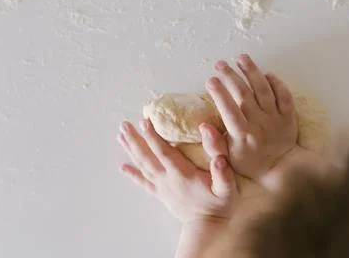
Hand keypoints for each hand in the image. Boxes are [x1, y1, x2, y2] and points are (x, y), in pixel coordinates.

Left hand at [117, 119, 237, 222]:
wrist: (209, 227)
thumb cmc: (220, 205)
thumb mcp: (227, 188)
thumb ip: (223, 172)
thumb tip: (218, 158)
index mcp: (182, 174)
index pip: (164, 152)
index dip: (153, 136)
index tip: (144, 121)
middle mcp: (168, 179)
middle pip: (147, 157)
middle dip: (135, 140)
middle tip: (124, 125)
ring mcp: (163, 187)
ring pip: (143, 166)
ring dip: (131, 150)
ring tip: (120, 136)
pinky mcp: (162, 194)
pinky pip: (144, 183)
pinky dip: (133, 174)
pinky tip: (123, 167)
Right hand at [201, 54, 297, 181]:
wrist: (281, 170)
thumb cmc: (250, 163)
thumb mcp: (228, 159)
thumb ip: (214, 143)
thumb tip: (203, 126)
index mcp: (243, 135)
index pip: (229, 110)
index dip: (219, 93)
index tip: (210, 79)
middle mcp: (259, 124)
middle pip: (244, 95)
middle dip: (231, 76)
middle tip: (220, 64)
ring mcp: (275, 118)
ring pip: (264, 90)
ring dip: (252, 72)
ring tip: (241, 58)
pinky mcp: (288, 116)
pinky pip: (284, 96)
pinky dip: (277, 83)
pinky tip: (266, 73)